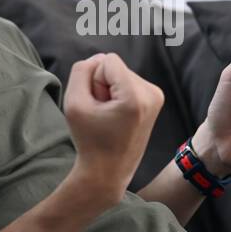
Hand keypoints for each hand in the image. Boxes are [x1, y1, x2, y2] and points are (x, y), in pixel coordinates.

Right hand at [62, 53, 164, 211]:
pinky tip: (117, 116)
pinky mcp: (155, 100)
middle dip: (103, 86)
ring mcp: (156, 97)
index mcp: (136, 96)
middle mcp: (152, 94)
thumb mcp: (73, 103)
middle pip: (115, 67)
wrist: (108, 172)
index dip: (94, 81)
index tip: (97, 106)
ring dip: (110, 92)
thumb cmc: (89, 140)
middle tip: (103, 115)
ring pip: (121, 74)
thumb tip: (99, 59)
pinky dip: (119, 96)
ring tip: (110, 117)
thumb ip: (81, 71)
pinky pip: (128, 82)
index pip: (107, 60)